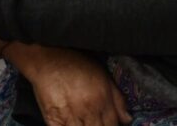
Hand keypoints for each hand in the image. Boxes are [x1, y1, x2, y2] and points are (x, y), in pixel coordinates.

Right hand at [10, 45, 131, 125]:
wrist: (49, 58)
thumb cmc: (78, 64)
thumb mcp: (103, 76)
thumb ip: (118, 100)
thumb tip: (127, 119)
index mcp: (102, 101)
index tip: (109, 125)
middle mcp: (87, 111)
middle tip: (94, 122)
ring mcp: (69, 117)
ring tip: (84, 122)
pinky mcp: (52, 120)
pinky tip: (71, 124)